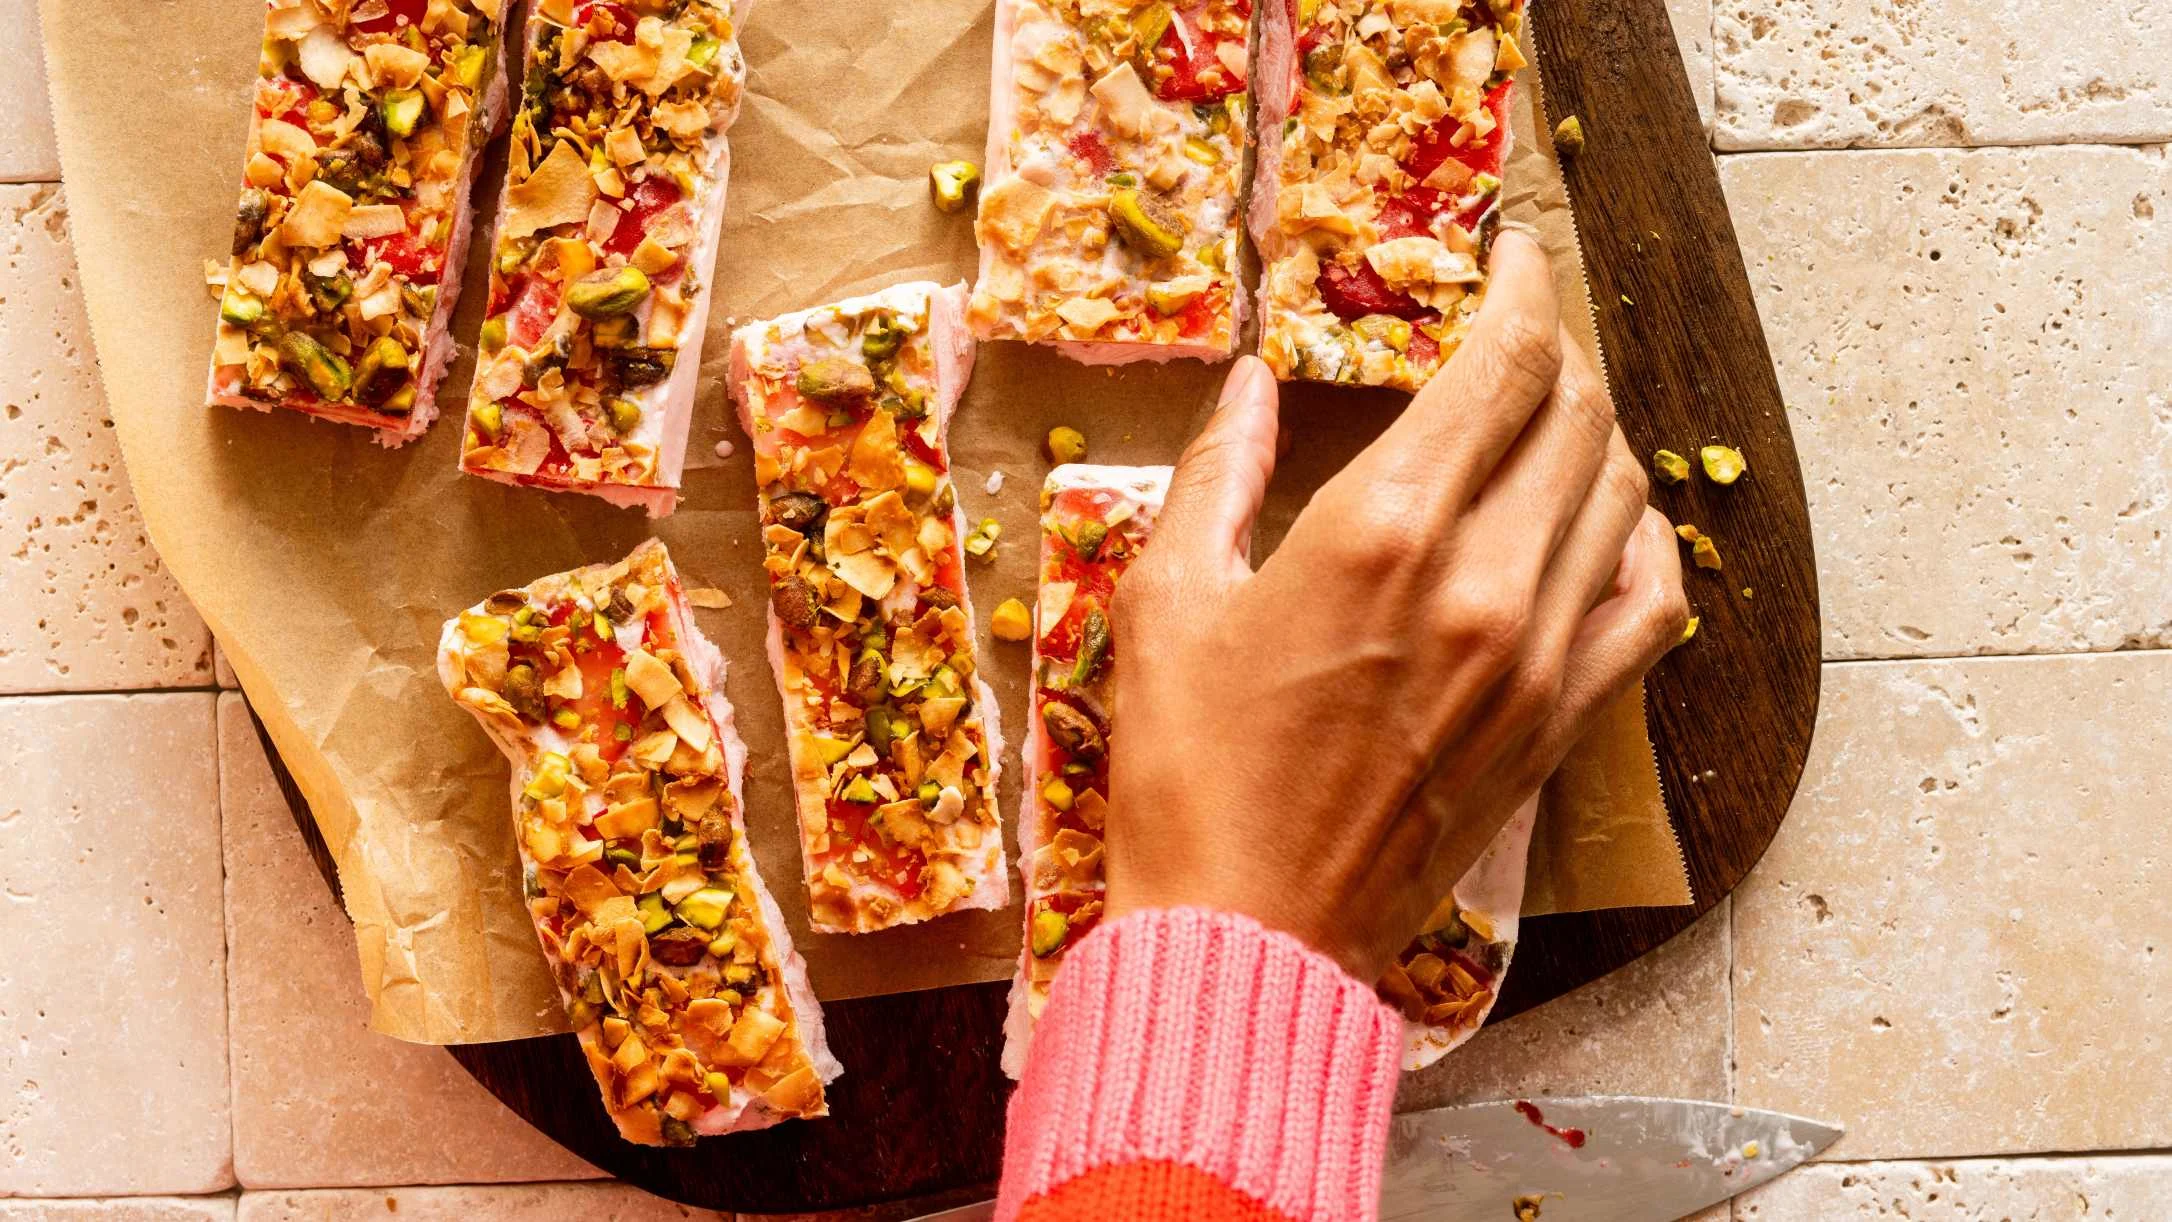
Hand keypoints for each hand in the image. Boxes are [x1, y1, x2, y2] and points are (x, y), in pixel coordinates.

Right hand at [1104, 231, 1688, 982]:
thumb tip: (1250, 386)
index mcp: (1380, 533)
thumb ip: (1215, 473)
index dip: (1519, 289)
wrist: (1249, 933)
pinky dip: (1642, 542)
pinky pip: (1654, 603)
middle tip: (1514, 328)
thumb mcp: (1165, 601)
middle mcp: (1486, 583)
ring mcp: (1540, 658)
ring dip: (1592, 433)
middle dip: (1554, 346)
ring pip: (1623, 494)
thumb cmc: (1186, 772)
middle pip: (1576, 414)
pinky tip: (1600, 527)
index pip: (1504, 367)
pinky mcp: (1561, 724)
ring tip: (1545, 416)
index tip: (1508, 255)